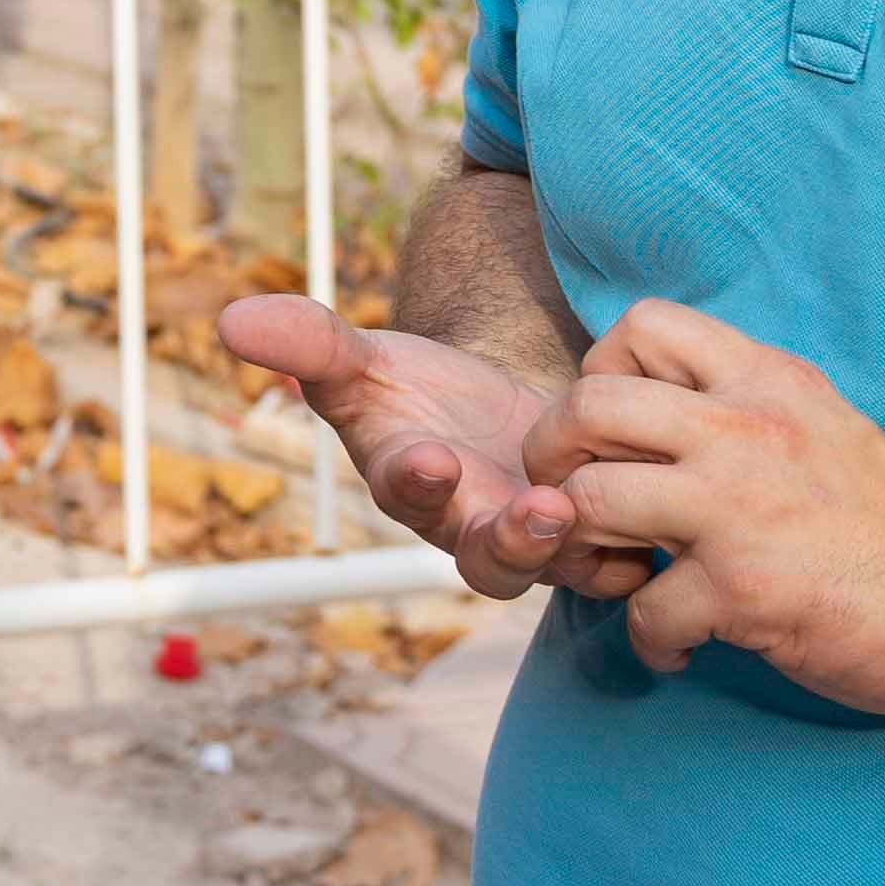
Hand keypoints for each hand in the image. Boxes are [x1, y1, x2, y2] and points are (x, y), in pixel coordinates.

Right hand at [220, 292, 640, 604]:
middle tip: (537, 512)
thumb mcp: (362, 357)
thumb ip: (307, 342)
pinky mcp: (595, 537)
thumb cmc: (413, 390)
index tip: (427, 459)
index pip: (406, 491)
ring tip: (592, 510)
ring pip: (560, 567)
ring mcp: (537, 540)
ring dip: (579, 546)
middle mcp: (473, 524)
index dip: (415, 481)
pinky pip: (623, 555)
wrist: (488, 413)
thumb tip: (230, 318)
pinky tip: (655, 490)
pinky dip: (640, 536)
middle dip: (510, 541)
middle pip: (488, 559)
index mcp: (413, 481)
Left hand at [529, 299, 884, 723]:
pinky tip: (679, 647)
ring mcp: (741, 509)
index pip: (643, 324)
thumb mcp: (821, 426)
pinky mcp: (744, 590)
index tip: (619, 430)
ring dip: (583, 549)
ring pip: (588, 502)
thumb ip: (745, 408)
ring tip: (618, 576)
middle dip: (555, 454)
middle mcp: (748, 430)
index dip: (603, 371)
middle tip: (571, 497)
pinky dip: (649, 640)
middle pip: (587, 404)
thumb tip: (658, 407)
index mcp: (769, 382)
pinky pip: (642, 612)